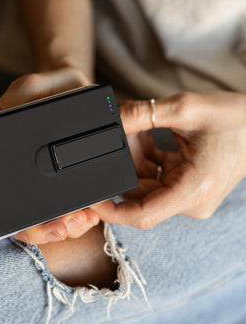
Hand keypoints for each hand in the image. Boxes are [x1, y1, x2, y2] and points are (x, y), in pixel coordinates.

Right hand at [0, 67, 99, 253]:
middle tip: (56, 228)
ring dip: (62, 228)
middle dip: (38, 231)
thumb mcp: (29, 90)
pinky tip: (91, 212)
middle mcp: (28, 176)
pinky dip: (80, 218)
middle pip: (22, 220)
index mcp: (10, 158)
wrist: (81, 88)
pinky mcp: (73, 183)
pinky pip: (74, 210)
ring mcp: (50, 183)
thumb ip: (12, 103)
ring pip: (48, 221)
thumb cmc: (53, 90)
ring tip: (80, 219)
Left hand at [92, 91, 245, 228]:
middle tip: (124, 135)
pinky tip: (146, 136)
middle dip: (123, 165)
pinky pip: (156, 177)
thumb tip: (112, 118)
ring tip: (138, 129)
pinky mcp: (187, 188)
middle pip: (139, 193)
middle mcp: (191, 201)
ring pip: (145, 183)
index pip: (141, 215)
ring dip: (134, 157)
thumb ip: (142, 113)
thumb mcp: (186, 108)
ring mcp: (189, 197)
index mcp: (193, 190)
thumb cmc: (236, 118)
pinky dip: (146, 158)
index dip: (111, 211)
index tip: (92, 198)